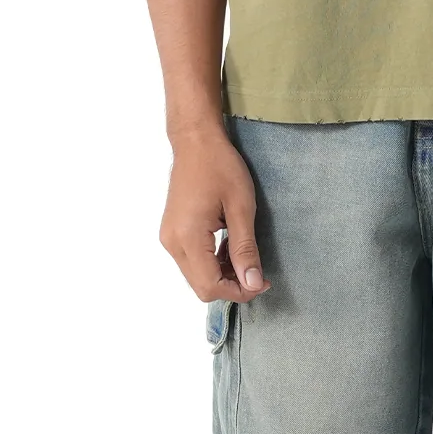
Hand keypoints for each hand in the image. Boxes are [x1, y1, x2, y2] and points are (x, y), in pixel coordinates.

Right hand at [161, 124, 267, 301]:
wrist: (196, 142)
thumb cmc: (221, 167)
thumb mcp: (241, 207)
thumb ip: (245, 249)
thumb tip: (253, 283)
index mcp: (188, 237)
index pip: (210, 285)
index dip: (239, 291)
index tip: (263, 281)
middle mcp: (172, 242)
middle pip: (201, 286)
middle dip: (232, 286)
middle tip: (258, 272)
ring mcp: (169, 238)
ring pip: (196, 276)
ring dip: (223, 274)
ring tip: (245, 255)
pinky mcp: (172, 233)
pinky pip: (192, 261)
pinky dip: (213, 263)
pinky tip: (230, 246)